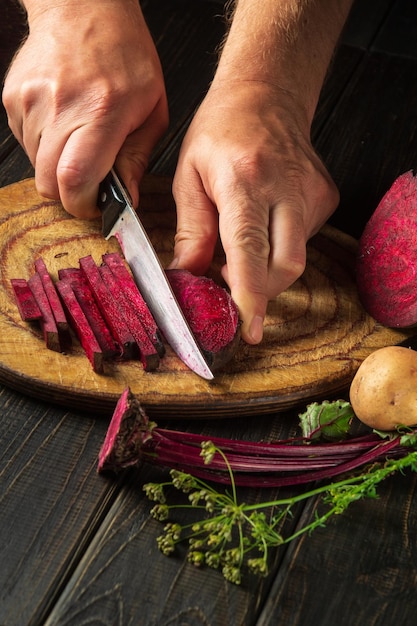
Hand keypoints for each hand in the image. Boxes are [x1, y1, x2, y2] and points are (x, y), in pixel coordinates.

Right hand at [2, 0, 167, 216]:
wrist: (83, 7)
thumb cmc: (125, 54)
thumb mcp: (152, 109)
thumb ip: (137, 158)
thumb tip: (127, 198)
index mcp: (101, 111)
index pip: (76, 180)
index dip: (83, 205)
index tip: (96, 204)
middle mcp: (60, 107)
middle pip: (49, 183)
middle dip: (70, 193)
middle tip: (89, 180)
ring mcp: (30, 102)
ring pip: (36, 167)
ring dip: (57, 167)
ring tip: (78, 140)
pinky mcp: (13, 99)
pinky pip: (26, 144)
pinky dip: (44, 146)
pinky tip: (63, 123)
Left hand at [171, 79, 338, 343]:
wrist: (266, 94)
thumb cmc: (221, 131)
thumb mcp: (189, 176)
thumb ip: (190, 231)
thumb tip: (188, 277)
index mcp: (243, 180)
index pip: (248, 248)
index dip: (248, 293)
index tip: (249, 327)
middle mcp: (285, 188)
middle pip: (285, 266)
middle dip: (259, 291)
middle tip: (232, 283)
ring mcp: (311, 193)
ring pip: (294, 258)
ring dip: (265, 267)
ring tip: (243, 239)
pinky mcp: (325, 197)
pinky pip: (302, 242)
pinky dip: (279, 246)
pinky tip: (265, 221)